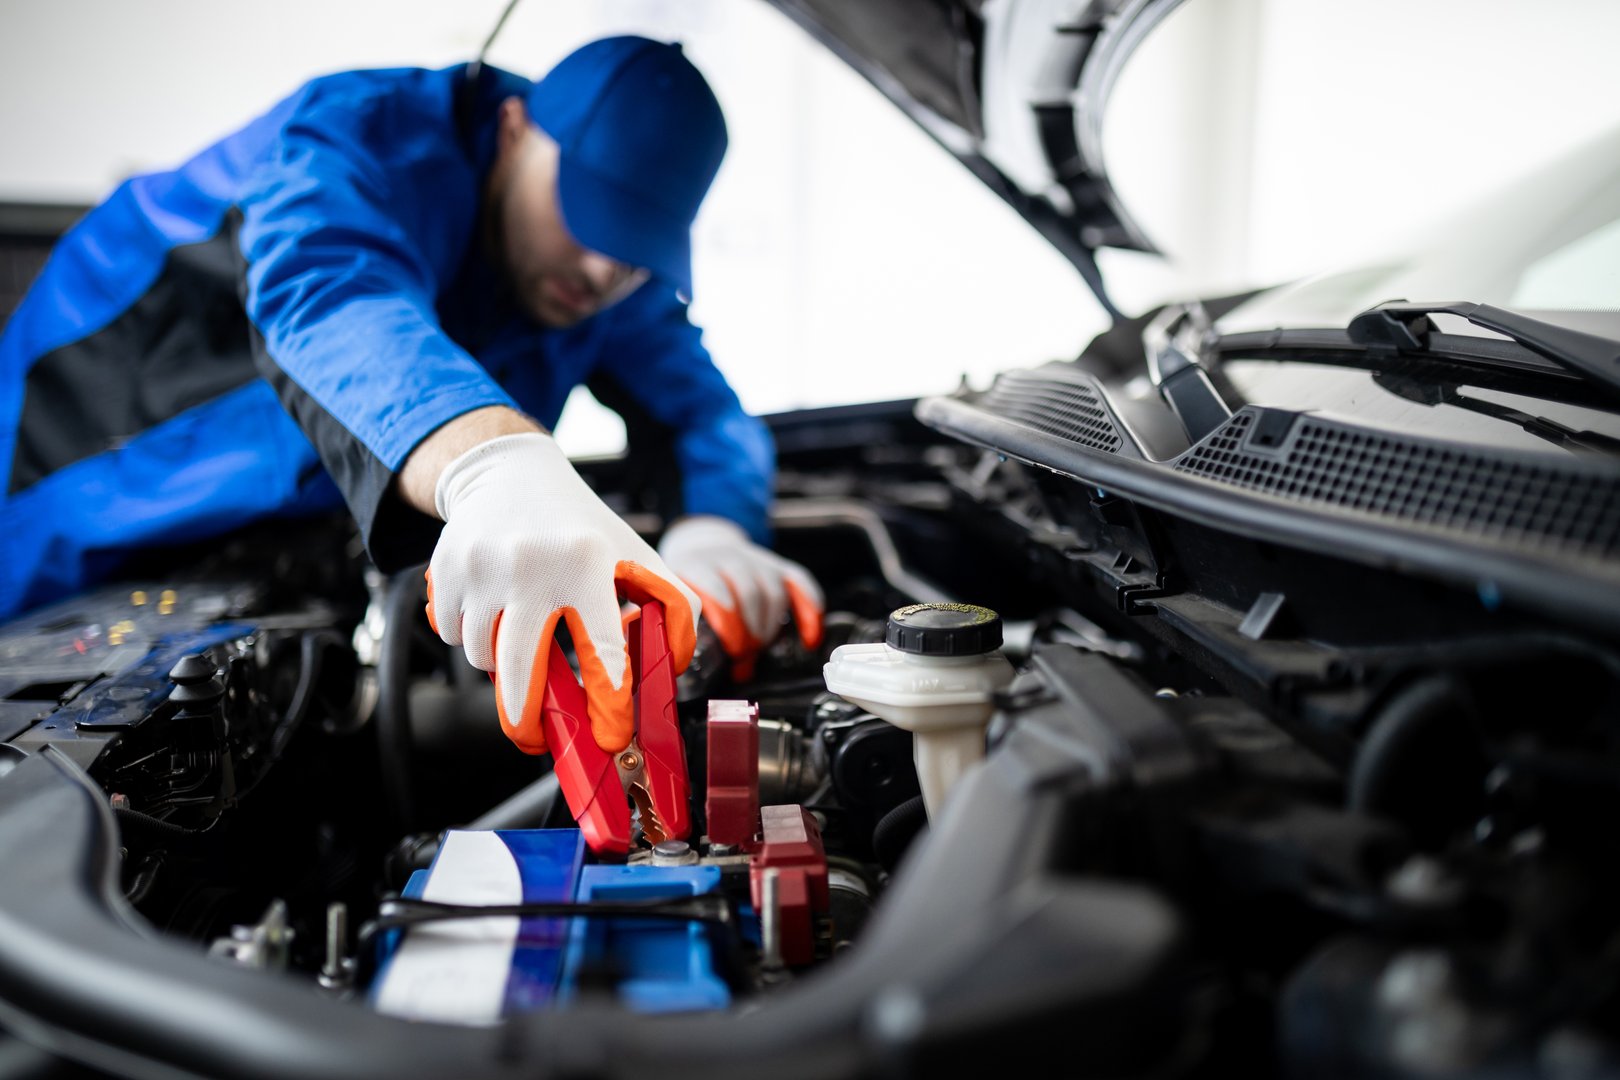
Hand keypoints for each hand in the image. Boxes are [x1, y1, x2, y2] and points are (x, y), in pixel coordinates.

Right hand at [423, 433, 699, 753]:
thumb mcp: (634, 552)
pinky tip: (491, 610)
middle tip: (536, 739)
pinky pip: (453, 637)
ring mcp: (482, 567)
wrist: (508, 473)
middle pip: (520, 668)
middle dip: (526, 718)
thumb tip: (671, 664)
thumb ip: (671, 605)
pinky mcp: (446, 570)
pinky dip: (470, 638)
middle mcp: (531, 564)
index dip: (607, 701)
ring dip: (500, 666)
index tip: (610, 736)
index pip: (601, 648)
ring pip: (483, 658)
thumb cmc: (578, 524)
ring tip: (521, 637)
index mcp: (585, 562)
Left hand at [657, 515, 823, 676]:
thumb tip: (705, 674)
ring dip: (769, 629)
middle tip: (743, 656)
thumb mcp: (675, 601)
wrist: (701, 547)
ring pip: (774, 593)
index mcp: (695, 566)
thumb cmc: (688, 586)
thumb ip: (685, 631)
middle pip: (749, 593)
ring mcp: (756, 559)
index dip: (728, 623)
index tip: (732, 650)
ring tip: (758, 649)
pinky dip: (810, 613)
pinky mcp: (779, 565)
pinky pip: (802, 585)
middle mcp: (727, 558)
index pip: (716, 590)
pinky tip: (809, 640)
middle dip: (750, 632)